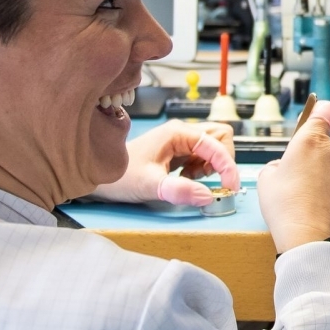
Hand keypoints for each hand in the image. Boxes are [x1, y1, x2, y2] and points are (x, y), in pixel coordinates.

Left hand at [93, 120, 237, 206]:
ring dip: (212, 166)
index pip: (216, 142)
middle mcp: (182, 132)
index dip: (227, 165)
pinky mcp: (179, 151)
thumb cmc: (120, 176)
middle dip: (221, 161)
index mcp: (177, 133)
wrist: (100, 178)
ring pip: (214, 147)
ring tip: (190, 179)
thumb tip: (207, 196)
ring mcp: (181, 141)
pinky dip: (202, 170)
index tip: (229, 186)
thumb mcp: (149, 185)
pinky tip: (184, 178)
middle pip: (221, 137)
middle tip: (205, 179)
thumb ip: (178, 190)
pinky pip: (203, 157)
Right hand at [257, 101, 329, 252]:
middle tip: (294, 178)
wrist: (306, 237)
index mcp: (309, 140)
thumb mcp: (266, 178)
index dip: (321, 111)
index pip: (324, 110)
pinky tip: (315, 206)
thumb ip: (277, 164)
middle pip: (323, 146)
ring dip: (321, 177)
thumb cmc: (284, 207)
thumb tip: (283, 167)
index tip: (318, 113)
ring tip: (303, 197)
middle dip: (311, 158)